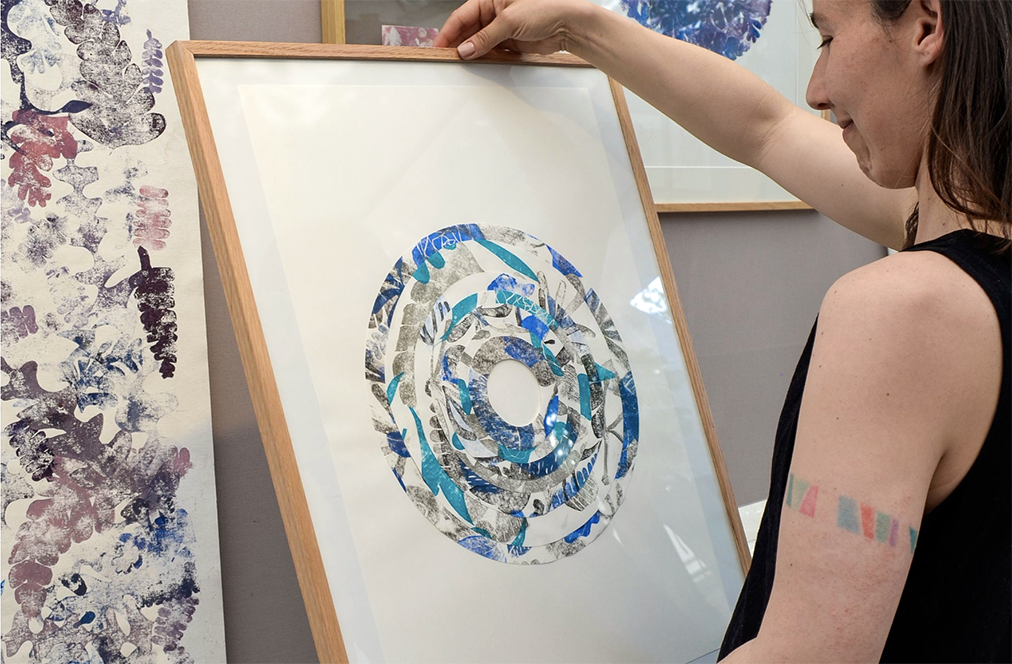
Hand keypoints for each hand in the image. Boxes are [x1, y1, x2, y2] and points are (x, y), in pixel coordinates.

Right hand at [433, 0, 589, 58]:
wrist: (569, 24)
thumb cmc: (546, 8)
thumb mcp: (509, 21)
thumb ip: (485, 38)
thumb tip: (466, 50)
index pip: (462, 16)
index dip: (448, 31)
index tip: (438, 45)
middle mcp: (495, 12)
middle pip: (469, 30)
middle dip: (458, 44)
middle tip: (446, 58)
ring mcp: (502, 28)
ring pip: (479, 42)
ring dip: (471, 53)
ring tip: (461, 63)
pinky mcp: (510, 42)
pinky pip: (492, 51)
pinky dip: (484, 58)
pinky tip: (478, 64)